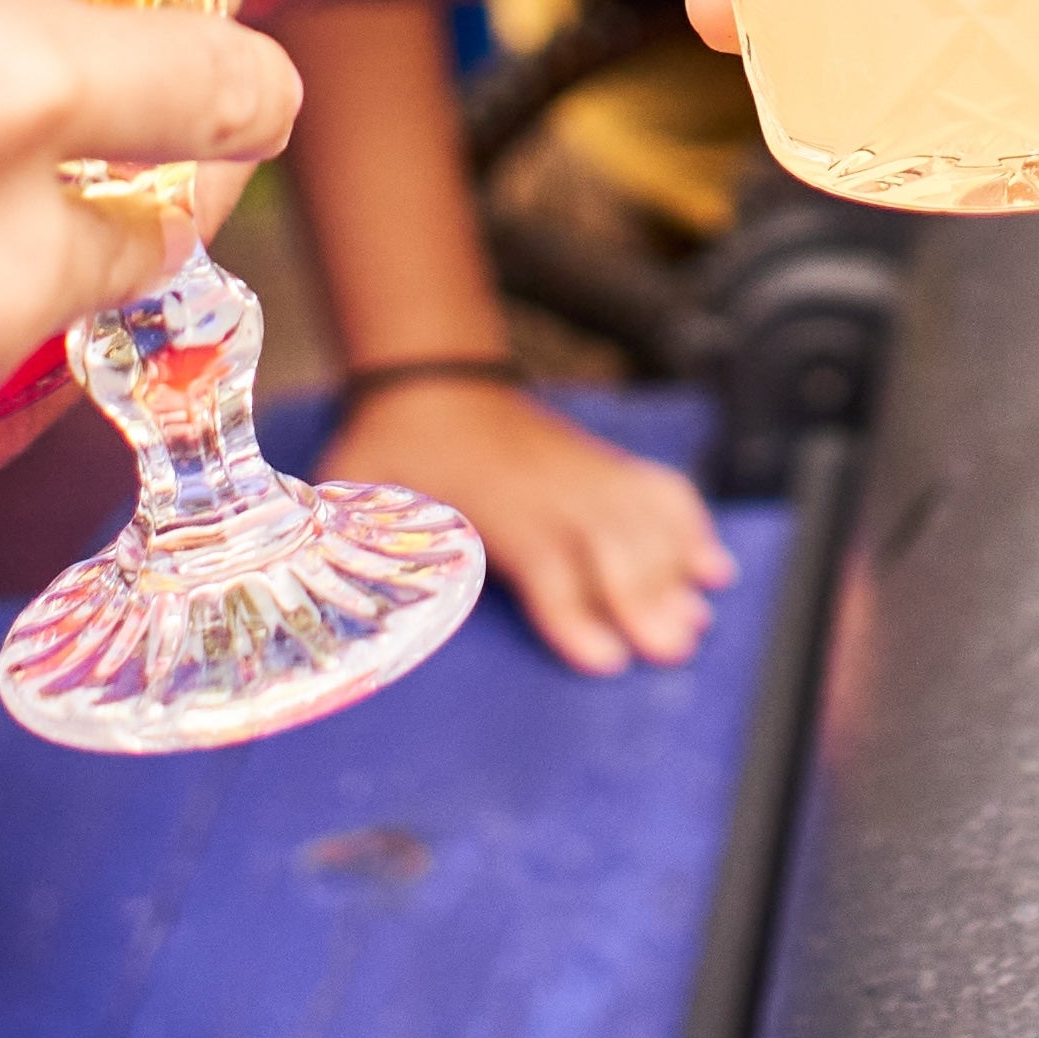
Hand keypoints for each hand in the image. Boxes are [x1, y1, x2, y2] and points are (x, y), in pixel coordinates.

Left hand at [322, 382, 733, 673]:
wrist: (430, 377)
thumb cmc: (388, 445)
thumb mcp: (353, 487)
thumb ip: (346, 539)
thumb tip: (324, 595)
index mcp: (487, 497)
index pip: (544, 556)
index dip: (574, 609)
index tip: (604, 660)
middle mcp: (546, 484)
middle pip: (609, 540)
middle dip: (646, 594)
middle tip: (676, 648)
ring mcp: (578, 471)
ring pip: (641, 515)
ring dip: (675, 566)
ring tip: (698, 621)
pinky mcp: (597, 466)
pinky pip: (655, 488)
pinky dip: (689, 524)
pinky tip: (714, 567)